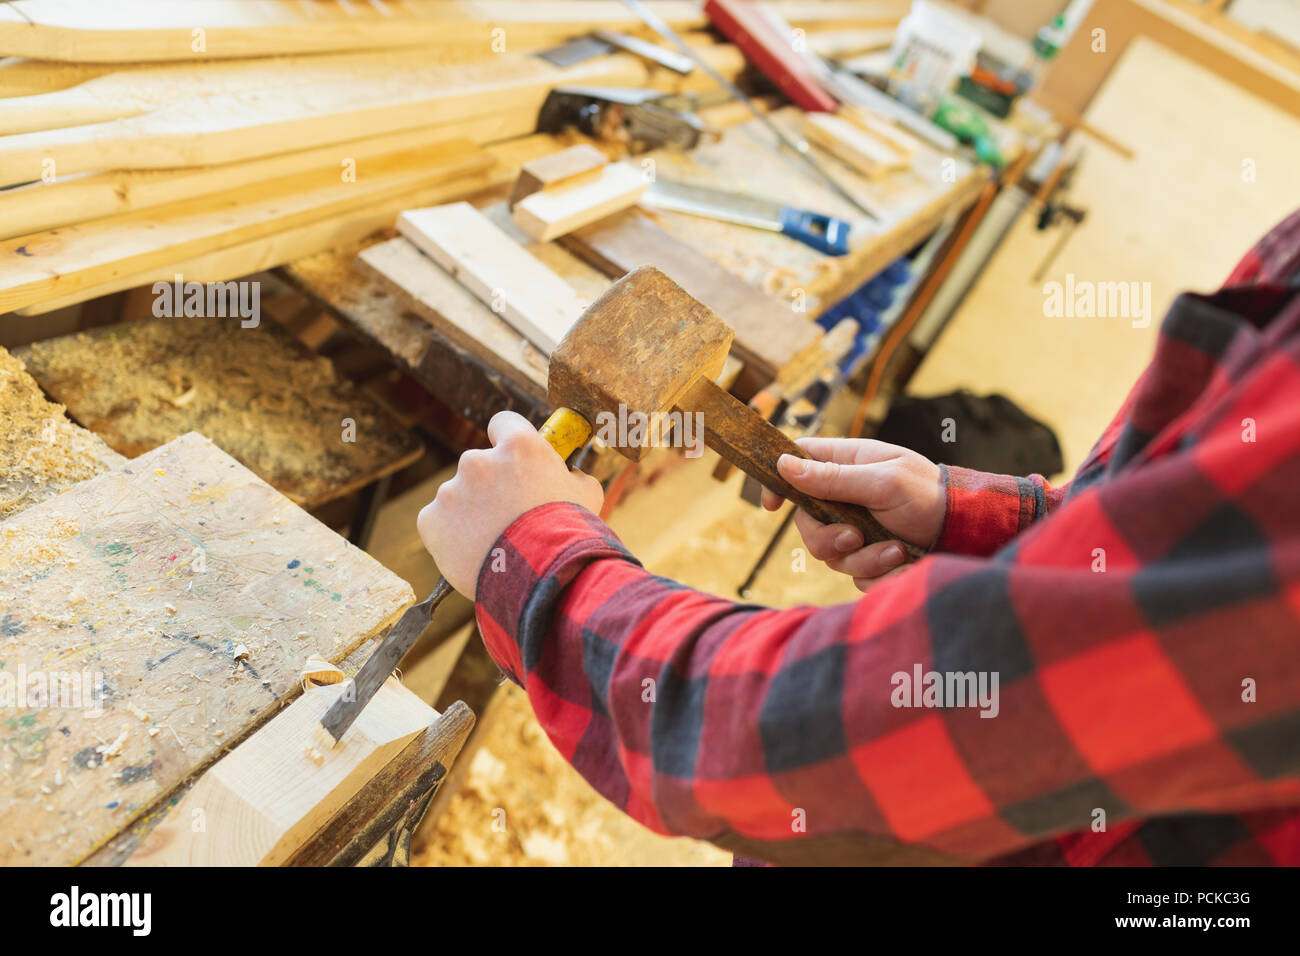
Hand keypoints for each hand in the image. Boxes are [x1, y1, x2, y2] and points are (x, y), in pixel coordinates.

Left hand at [417, 411, 603, 599]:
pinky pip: (438, 523)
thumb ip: (574, 476)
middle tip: (510, 516)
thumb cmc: (568, 534)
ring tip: (495, 543)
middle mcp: (478, 460)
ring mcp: (451, 490)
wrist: (541, 577)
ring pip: (459, 497)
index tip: (512, 459)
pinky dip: (452, 535)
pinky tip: (474, 552)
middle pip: (479, 466)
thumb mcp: (587, 495)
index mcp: (518, 446)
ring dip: (472, 513)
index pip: (503, 423)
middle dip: (491, 487)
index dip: (508, 441)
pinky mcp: (431, 520)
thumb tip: (572, 474)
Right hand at [760, 437, 943, 589]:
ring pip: (831, 554)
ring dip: (862, 558)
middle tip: (854, 537)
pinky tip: (903, 563)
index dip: (778, 481)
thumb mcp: (882, 482)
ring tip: (895, 550)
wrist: (969, 532)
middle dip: (828, 538)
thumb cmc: (929, 496)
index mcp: (849, 464)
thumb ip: (833, 478)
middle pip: (807, 522)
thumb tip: (784, 464)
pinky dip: (878, 574)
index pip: (798, 463)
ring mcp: (858, 528)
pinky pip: (855, 575)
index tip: (771, 506)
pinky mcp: (871, 556)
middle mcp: (848, 496)